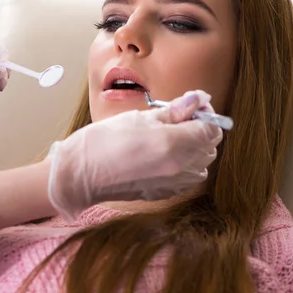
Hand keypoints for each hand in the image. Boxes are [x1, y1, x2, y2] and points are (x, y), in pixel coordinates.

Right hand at [47, 90, 222, 221]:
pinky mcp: (166, 193)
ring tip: (171, 136)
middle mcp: (181, 167)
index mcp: (175, 143)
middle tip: (179, 117)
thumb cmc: (104, 141)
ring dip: (194, 148)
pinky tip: (164, 154)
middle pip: (210, 146)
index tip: (192, 105)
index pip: (212, 128)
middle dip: (201, 129)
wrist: (81, 174)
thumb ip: (174, 110)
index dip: (205, 113)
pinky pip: (189, 177)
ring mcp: (175, 184)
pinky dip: (185, 164)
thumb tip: (198, 99)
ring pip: (202, 163)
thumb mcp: (140, 117)